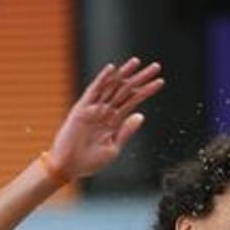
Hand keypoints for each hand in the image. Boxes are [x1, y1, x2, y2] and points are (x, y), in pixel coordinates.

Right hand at [44, 58, 163, 181]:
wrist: (69, 167)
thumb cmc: (90, 162)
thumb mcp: (113, 148)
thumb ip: (126, 131)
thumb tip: (141, 115)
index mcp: (114, 121)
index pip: (133, 101)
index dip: (146, 91)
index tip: (160, 81)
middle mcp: (105, 111)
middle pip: (126, 90)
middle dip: (140, 78)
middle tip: (156, 66)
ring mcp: (93, 109)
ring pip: (112, 87)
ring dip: (123, 74)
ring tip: (137, 62)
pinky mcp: (82, 109)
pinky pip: (93, 91)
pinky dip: (102, 79)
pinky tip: (112, 69)